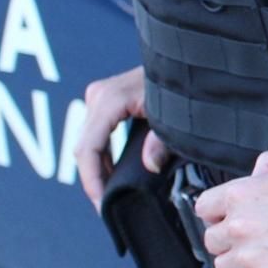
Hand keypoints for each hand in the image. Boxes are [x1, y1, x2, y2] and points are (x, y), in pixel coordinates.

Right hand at [75, 65, 170, 207]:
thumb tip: (151, 167)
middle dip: (93, 180)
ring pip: (88, 142)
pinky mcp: (106, 101)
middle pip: (84, 147)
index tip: (100, 205)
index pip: (88, 148)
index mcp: (109, 101)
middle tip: (105, 208)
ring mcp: (99, 97)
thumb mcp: (173, 114)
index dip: (92, 180)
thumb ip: (162, 141)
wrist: (183, 59)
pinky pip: (97, 135)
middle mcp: (97, 97)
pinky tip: (113, 176)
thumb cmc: (179, 83)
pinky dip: (103, 157)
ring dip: (97, 169)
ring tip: (109, 197)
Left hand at [194, 146, 267, 267]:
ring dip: (238, 265)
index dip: (219, 212)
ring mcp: (252, 261)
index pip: (204, 207)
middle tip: (254, 240)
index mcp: (243, 195)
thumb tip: (255, 175)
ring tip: (262, 261)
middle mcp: (240, 228)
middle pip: (213, 240)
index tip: (232, 218)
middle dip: (229, 239)